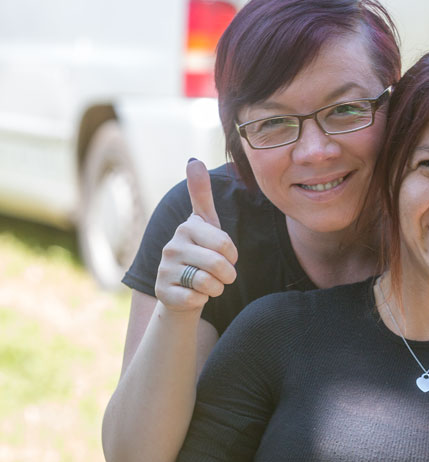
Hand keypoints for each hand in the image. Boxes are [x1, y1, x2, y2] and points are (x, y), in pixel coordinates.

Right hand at [154, 159, 237, 311]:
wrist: (181, 291)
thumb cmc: (199, 254)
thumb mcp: (205, 225)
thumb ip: (201, 194)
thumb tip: (193, 159)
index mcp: (187, 228)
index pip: (226, 244)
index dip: (232, 256)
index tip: (225, 256)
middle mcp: (172, 246)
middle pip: (219, 265)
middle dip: (227, 276)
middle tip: (220, 276)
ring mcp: (165, 269)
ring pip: (209, 284)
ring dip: (216, 289)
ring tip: (207, 285)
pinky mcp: (163, 293)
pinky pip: (196, 300)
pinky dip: (201, 301)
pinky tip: (193, 295)